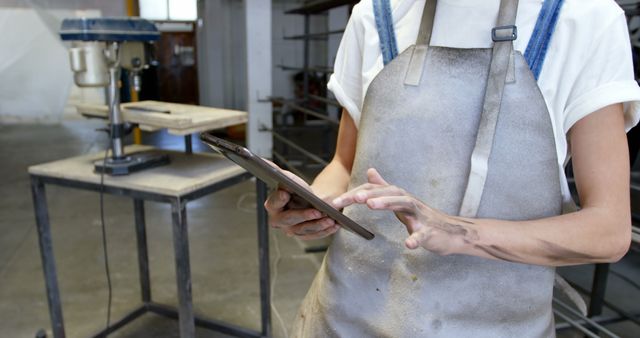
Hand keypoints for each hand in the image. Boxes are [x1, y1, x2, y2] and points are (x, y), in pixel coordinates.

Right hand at [263, 162, 338, 239]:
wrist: (308, 200)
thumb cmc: (297, 188)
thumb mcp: (289, 179)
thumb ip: (276, 171)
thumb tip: (263, 161)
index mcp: (272, 205)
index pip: (274, 203)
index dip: (279, 199)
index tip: (286, 193)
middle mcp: (278, 221)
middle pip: (288, 220)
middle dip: (303, 216)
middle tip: (317, 212)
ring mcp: (291, 230)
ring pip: (303, 230)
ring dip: (318, 225)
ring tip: (330, 219)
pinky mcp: (304, 235)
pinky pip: (314, 235)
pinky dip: (325, 231)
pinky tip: (335, 225)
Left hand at [332, 168, 476, 253]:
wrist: (452, 233)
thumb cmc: (424, 219)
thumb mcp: (401, 201)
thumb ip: (384, 187)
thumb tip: (370, 171)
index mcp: (399, 197)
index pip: (374, 191)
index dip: (355, 195)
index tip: (336, 202)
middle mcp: (409, 202)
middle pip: (388, 193)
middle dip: (369, 194)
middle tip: (351, 199)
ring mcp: (421, 216)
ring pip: (404, 205)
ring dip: (387, 203)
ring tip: (370, 205)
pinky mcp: (431, 232)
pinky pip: (423, 235)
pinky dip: (416, 239)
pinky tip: (408, 245)